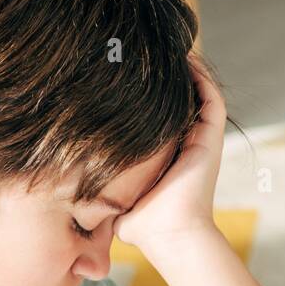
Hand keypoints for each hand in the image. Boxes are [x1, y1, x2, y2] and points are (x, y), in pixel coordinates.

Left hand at [113, 56, 225, 258]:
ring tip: (171, 48)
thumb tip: (72, 197)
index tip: (128, 77)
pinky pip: (212, 101)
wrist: (169, 237)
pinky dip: (203, 79)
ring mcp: (201, 142)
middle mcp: (186, 145)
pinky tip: (188, 61)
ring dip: (189, 72)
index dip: (149, 97)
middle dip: (168, 77)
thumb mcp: (115, 204)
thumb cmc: (142, 227)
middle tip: (149, 53)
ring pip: (199, 95)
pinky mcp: (211, 141)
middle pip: (181, 101)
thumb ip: (100, 194)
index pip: (161, 118)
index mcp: (167, 156)